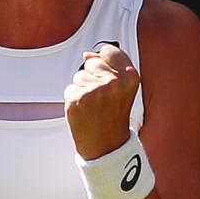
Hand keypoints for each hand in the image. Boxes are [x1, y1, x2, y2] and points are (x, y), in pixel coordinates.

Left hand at [63, 41, 138, 160]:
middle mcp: (114, 82)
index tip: (108, 78)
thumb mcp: (122, 89)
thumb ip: (109, 67)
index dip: (104, 63)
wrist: (107, 147)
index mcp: (130, 77)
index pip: (109, 51)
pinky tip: (84, 112)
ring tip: (93, 106)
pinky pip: (69, 89)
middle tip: (101, 99)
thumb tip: (86, 55)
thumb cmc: (113, 117)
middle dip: (93, 77)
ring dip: (83, 89)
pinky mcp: (78, 99)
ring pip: (79, 76)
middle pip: (91, 63)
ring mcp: (95, 91)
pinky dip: (74, 100)